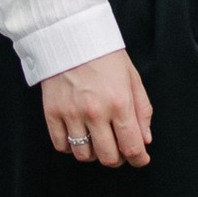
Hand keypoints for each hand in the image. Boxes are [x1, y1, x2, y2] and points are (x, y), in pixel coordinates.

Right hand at [37, 49, 153, 164]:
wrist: (71, 37)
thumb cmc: (105, 56)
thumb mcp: (132, 78)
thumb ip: (142, 111)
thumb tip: (145, 140)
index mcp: (119, 103)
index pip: (132, 146)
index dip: (138, 159)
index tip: (140, 159)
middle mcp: (95, 112)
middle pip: (108, 157)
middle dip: (117, 159)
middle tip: (119, 151)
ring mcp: (72, 114)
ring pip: (83, 154)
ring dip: (94, 153)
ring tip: (97, 142)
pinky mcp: (52, 113)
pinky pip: (61, 145)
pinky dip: (71, 146)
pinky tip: (78, 136)